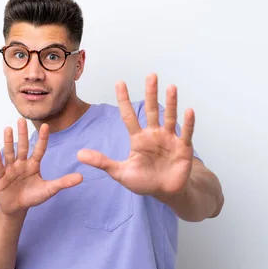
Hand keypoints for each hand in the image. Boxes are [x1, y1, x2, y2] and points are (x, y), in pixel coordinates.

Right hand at [0, 119, 82, 216]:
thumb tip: (81, 177)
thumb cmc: (32, 196)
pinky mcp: (0, 177)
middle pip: (23, 147)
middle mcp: (21, 164)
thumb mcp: (49, 190)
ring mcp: (10, 169)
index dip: (42, 138)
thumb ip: (63, 182)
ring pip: (10, 153)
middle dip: (23, 134)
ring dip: (9, 142)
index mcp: (33, 165)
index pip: (39, 149)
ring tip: (8, 129)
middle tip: (22, 119)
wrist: (16, 208)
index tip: (46, 126)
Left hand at [76, 73, 194, 197]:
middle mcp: (154, 134)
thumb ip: (102, 162)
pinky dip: (188, 123)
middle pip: (151, 110)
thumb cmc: (144, 181)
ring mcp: (169, 139)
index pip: (129, 116)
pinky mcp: (183, 148)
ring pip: (169, 117)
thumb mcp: (119, 172)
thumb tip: (79, 154)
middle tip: (151, 76)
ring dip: (171, 102)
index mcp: (138, 138)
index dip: (124, 100)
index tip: (119, 82)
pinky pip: (186, 133)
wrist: (165, 192)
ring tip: (171, 87)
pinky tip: (188, 110)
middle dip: (151, 93)